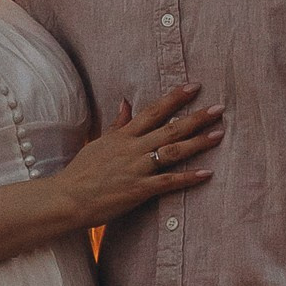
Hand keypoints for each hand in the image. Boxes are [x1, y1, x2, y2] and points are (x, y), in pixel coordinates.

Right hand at [61, 87, 223, 229]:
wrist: (66, 198)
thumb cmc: (81, 172)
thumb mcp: (99, 142)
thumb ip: (116, 123)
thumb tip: (125, 102)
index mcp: (123, 136)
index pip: (153, 111)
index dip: (175, 98)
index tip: (194, 86)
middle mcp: (132, 148)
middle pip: (170, 128)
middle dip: (196, 117)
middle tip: (219, 108)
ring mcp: (137, 168)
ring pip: (173, 151)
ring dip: (198, 143)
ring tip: (219, 134)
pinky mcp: (139, 190)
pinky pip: (168, 182)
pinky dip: (188, 177)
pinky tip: (207, 173)